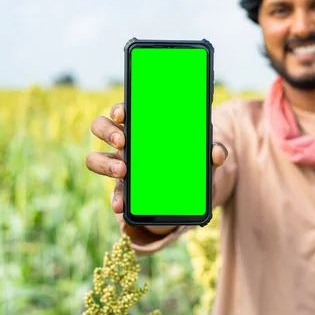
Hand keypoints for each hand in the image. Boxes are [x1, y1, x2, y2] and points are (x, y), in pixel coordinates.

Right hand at [85, 102, 227, 214]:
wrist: (186, 190)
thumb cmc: (190, 161)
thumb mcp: (204, 156)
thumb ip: (213, 152)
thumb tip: (218, 153)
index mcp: (143, 126)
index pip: (123, 110)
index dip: (119, 109)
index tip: (124, 114)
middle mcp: (125, 142)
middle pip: (101, 127)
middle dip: (107, 131)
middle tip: (122, 141)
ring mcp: (119, 164)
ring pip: (95, 158)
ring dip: (104, 163)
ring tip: (123, 170)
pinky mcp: (122, 189)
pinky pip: (112, 192)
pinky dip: (116, 198)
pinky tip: (121, 205)